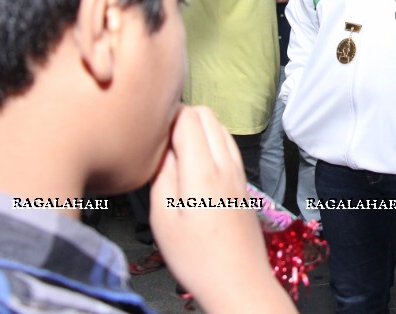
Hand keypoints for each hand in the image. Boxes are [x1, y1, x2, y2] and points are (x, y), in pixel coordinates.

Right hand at [151, 107, 293, 312]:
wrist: (238, 281)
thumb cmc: (195, 256)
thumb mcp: (163, 217)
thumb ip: (161, 173)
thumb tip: (160, 146)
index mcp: (203, 170)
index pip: (188, 115)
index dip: (166, 116)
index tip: (151, 133)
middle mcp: (226, 164)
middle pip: (207, 114)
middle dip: (182, 117)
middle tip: (161, 142)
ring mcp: (239, 171)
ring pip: (220, 126)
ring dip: (198, 128)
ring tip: (176, 153)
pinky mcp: (244, 182)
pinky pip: (229, 144)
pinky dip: (212, 141)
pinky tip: (196, 164)